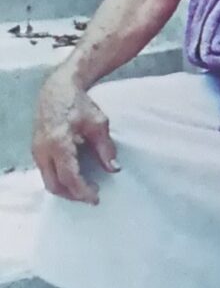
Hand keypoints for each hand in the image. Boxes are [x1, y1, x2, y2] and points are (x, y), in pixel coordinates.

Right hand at [33, 70, 116, 203]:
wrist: (57, 90)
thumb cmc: (78, 105)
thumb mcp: (98, 124)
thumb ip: (106, 148)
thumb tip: (114, 169)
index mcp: (59, 143)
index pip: (69, 177)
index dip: (83, 191)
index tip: (96, 198)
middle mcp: (43, 150)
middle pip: (55, 185)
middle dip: (74, 195)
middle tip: (92, 196)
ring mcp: (37, 150)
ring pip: (48, 181)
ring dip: (66, 189)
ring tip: (86, 188)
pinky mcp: (36, 150)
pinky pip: (46, 172)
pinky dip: (59, 180)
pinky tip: (75, 178)